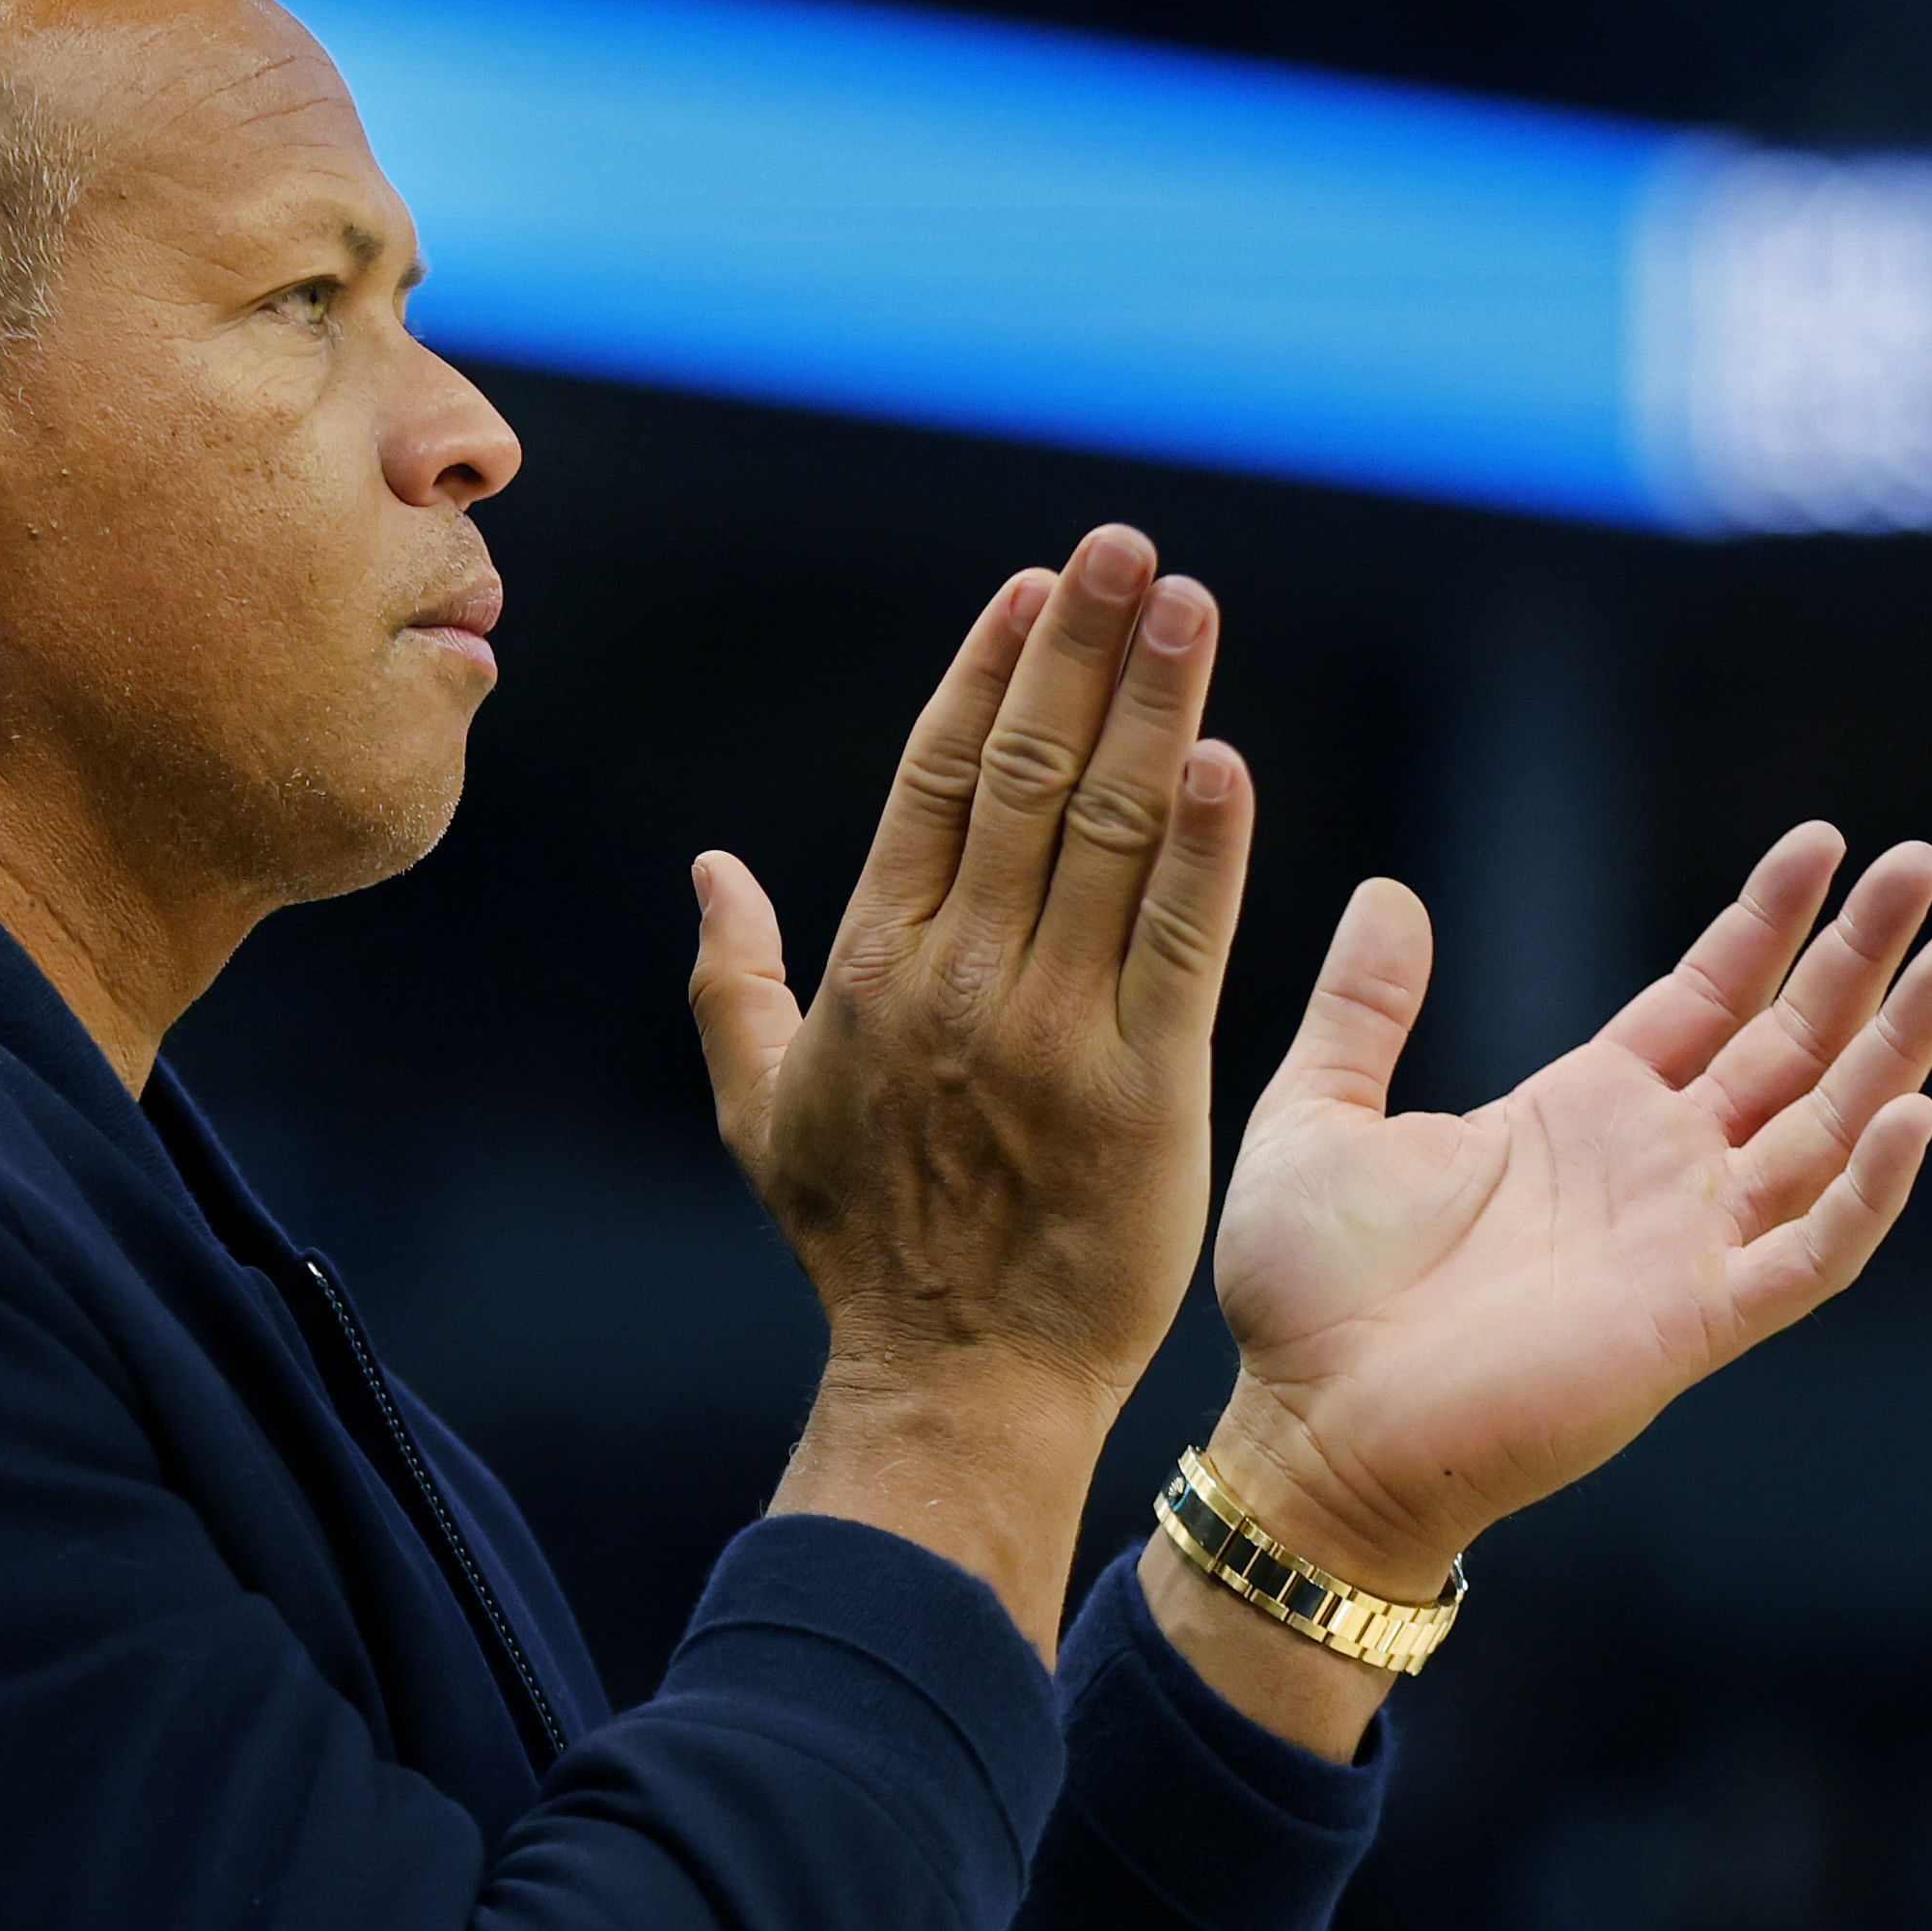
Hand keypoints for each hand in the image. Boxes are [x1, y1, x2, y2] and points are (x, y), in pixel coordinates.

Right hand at [688, 526, 1254, 1647]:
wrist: (951, 1385)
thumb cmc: (862, 1252)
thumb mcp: (761, 1111)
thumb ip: (732, 981)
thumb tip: (708, 867)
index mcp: (873, 967)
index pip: (934, 783)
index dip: (988, 675)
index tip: (1035, 590)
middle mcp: (957, 979)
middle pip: (1023, 777)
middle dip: (1076, 650)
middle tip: (1123, 545)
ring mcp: (1049, 1030)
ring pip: (1103, 832)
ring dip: (1150, 705)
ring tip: (1186, 600)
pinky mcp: (1142, 1089)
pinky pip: (1179, 941)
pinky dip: (1203, 848)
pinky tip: (1223, 760)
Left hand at [1203, 824, 1931, 1601]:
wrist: (1305, 1432)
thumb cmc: (1306, 1298)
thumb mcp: (1319, 1115)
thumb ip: (1362, 1007)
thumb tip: (1387, 893)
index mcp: (1579, 1113)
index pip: (1706, 999)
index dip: (1766, 924)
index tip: (1823, 842)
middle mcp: (1654, 1171)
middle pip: (1791, 1044)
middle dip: (1860, 956)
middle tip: (1925, 863)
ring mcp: (1687, 1245)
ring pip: (1829, 1128)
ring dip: (1899, 1044)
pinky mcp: (1697, 1322)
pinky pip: (1811, 1250)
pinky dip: (1870, 1188)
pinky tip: (1916, 1111)